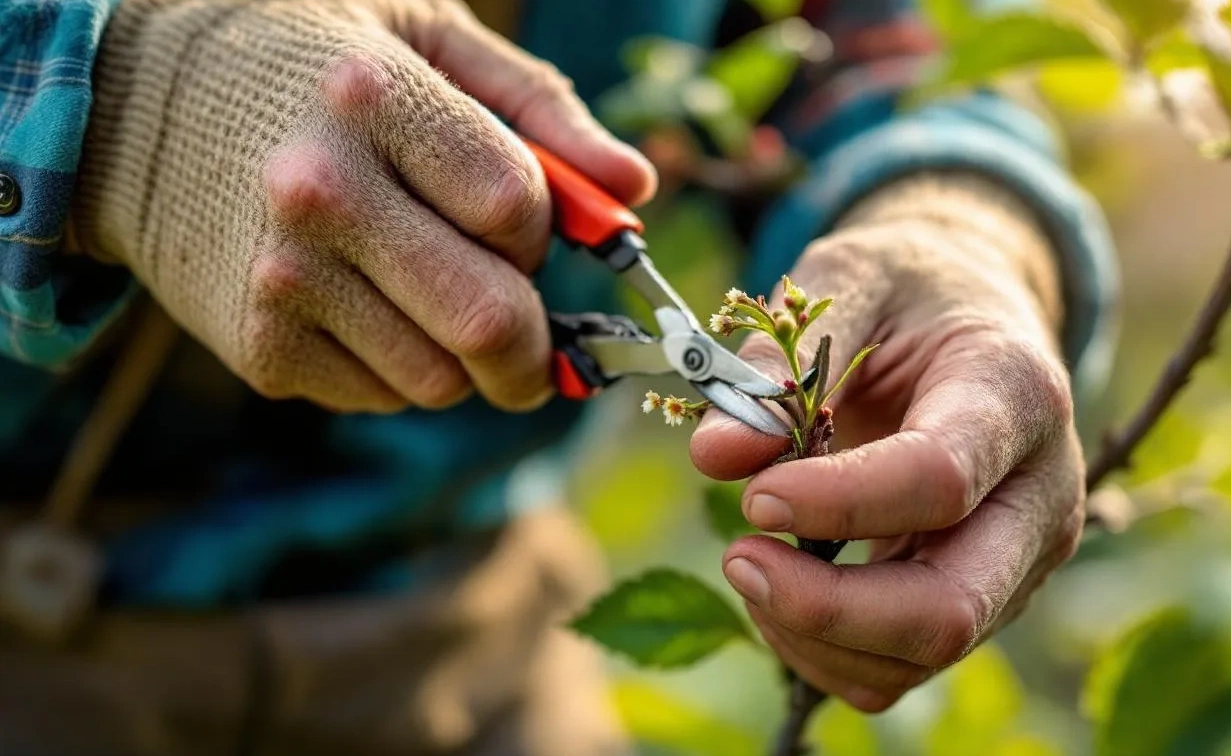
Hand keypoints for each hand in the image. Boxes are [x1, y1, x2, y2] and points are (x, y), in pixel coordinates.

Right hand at [75, 0, 654, 412]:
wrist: (134, 106)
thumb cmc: (310, 64)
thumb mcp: (427, 39)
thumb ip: (542, 110)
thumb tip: (635, 192)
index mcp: (376, 98)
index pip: (519, 211)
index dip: (545, 233)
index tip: (530, 231)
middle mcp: (321, 194)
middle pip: (490, 322)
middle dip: (537, 348)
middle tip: (537, 341)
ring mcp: (282, 280)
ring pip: (443, 379)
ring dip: (466, 358)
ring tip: (429, 296)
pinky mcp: (259, 349)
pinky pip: (385, 396)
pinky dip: (403, 368)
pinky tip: (368, 309)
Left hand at [689, 175, 1084, 712]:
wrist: (972, 317)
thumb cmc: (908, 293)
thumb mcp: (845, 284)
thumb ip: (777, 365)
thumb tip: (715, 457)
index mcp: (1015, 393)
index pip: (940, 479)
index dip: (839, 502)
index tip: (755, 495)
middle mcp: (1040, 494)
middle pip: (950, 606)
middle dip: (826, 608)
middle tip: (736, 556)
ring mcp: (1017, 560)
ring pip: (920, 654)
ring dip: (810, 632)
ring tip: (747, 560)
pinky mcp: (983, 600)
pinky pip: (900, 669)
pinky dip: (822, 651)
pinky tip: (781, 588)